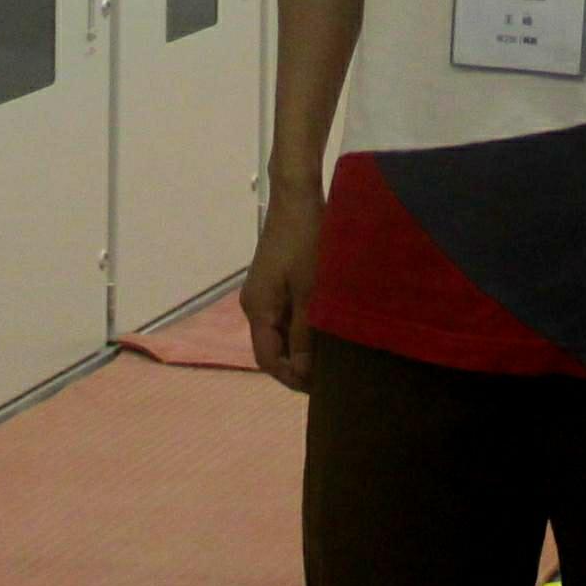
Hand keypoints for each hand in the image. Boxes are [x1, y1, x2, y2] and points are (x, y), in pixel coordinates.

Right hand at [240, 184, 321, 390]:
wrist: (297, 197)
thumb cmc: (306, 242)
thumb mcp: (310, 292)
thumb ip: (305, 333)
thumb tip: (302, 371)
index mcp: (257, 309)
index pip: (267, 359)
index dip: (291, 377)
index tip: (320, 388)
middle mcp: (254, 304)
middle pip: (271, 348)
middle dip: (297, 365)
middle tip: (330, 376)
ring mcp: (263, 293)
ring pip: (279, 333)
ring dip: (300, 347)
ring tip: (330, 357)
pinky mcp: (273, 282)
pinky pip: (283, 316)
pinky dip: (300, 329)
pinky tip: (323, 331)